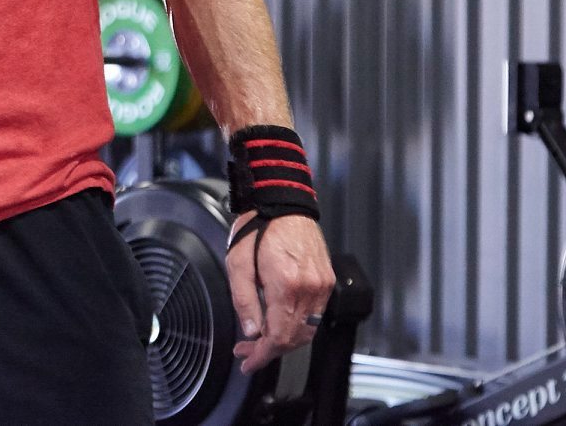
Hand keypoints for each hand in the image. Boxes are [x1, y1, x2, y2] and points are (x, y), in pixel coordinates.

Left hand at [227, 213, 334, 372]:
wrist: (283, 202)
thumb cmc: (258, 226)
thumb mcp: (238, 263)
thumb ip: (244, 301)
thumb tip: (251, 332)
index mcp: (286, 285)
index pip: (278, 336)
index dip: (262, 355)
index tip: (248, 362)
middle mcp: (310, 289)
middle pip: (294, 338)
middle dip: (269, 350)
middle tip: (247, 350)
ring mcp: (322, 285)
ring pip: (307, 330)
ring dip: (284, 340)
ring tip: (260, 339)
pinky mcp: (327, 280)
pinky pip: (315, 315)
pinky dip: (298, 325)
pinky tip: (279, 322)